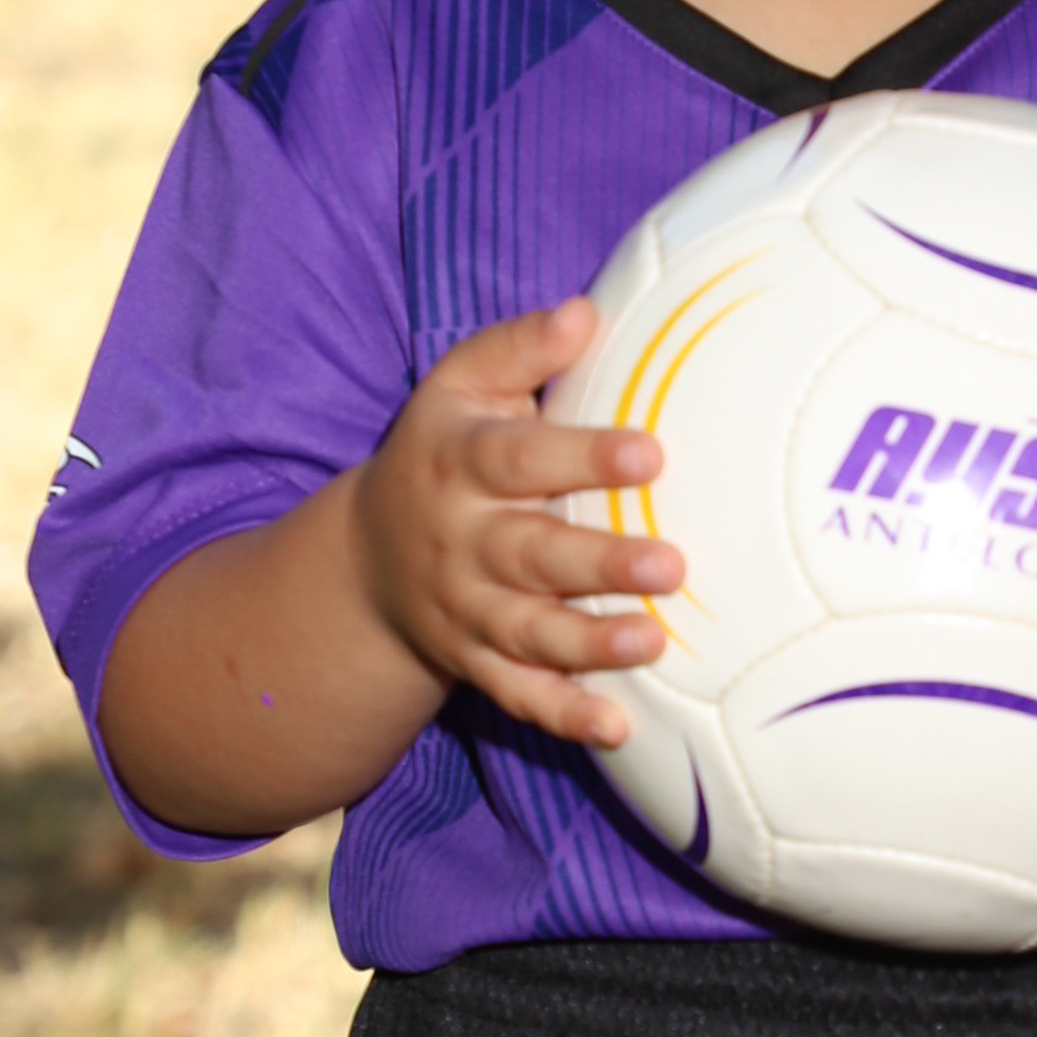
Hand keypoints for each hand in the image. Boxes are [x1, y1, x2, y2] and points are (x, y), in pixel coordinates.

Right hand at [348, 301, 684, 747]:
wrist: (366, 554)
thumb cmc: (444, 445)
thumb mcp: (463, 381)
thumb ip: (521, 346)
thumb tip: (586, 311)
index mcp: (459, 460)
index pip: (519, 458)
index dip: (582, 455)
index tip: (650, 452)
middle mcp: (459, 539)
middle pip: (530, 554)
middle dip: (599, 563)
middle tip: (670, 564)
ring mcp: (464, 608)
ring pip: (527, 632)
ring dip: (589, 644)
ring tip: (654, 642)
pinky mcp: (473, 660)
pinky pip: (517, 694)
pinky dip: (563, 714)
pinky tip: (617, 725)